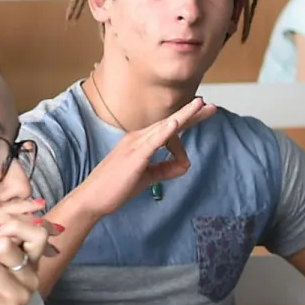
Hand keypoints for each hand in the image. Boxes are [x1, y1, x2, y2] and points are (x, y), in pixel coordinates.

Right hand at [73, 96, 217, 216]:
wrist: (93, 198)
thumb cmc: (116, 188)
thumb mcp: (147, 177)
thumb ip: (166, 169)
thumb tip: (186, 165)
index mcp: (140, 142)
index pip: (167, 129)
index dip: (186, 120)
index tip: (202, 112)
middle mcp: (137, 138)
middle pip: (169, 123)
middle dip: (191, 114)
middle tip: (211, 106)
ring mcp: (134, 145)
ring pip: (164, 127)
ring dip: (183, 116)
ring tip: (200, 106)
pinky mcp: (134, 156)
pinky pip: (153, 142)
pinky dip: (165, 131)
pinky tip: (176, 123)